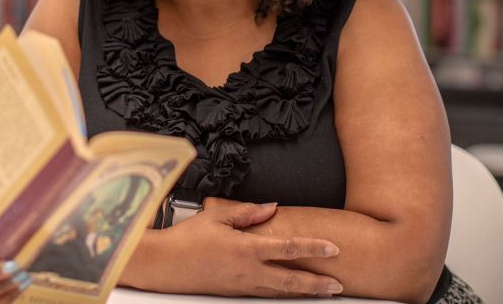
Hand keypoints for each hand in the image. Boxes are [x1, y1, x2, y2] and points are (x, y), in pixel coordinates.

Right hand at [129, 201, 342, 297]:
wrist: (165, 264)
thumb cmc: (187, 238)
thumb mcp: (217, 217)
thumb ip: (248, 213)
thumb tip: (271, 208)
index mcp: (247, 248)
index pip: (289, 247)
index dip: (314, 248)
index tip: (333, 248)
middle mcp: (249, 270)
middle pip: (292, 280)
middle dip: (317, 284)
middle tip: (338, 285)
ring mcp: (242, 285)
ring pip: (280, 291)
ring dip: (303, 291)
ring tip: (322, 291)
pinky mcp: (234, 292)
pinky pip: (265, 294)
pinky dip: (282, 293)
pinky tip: (289, 290)